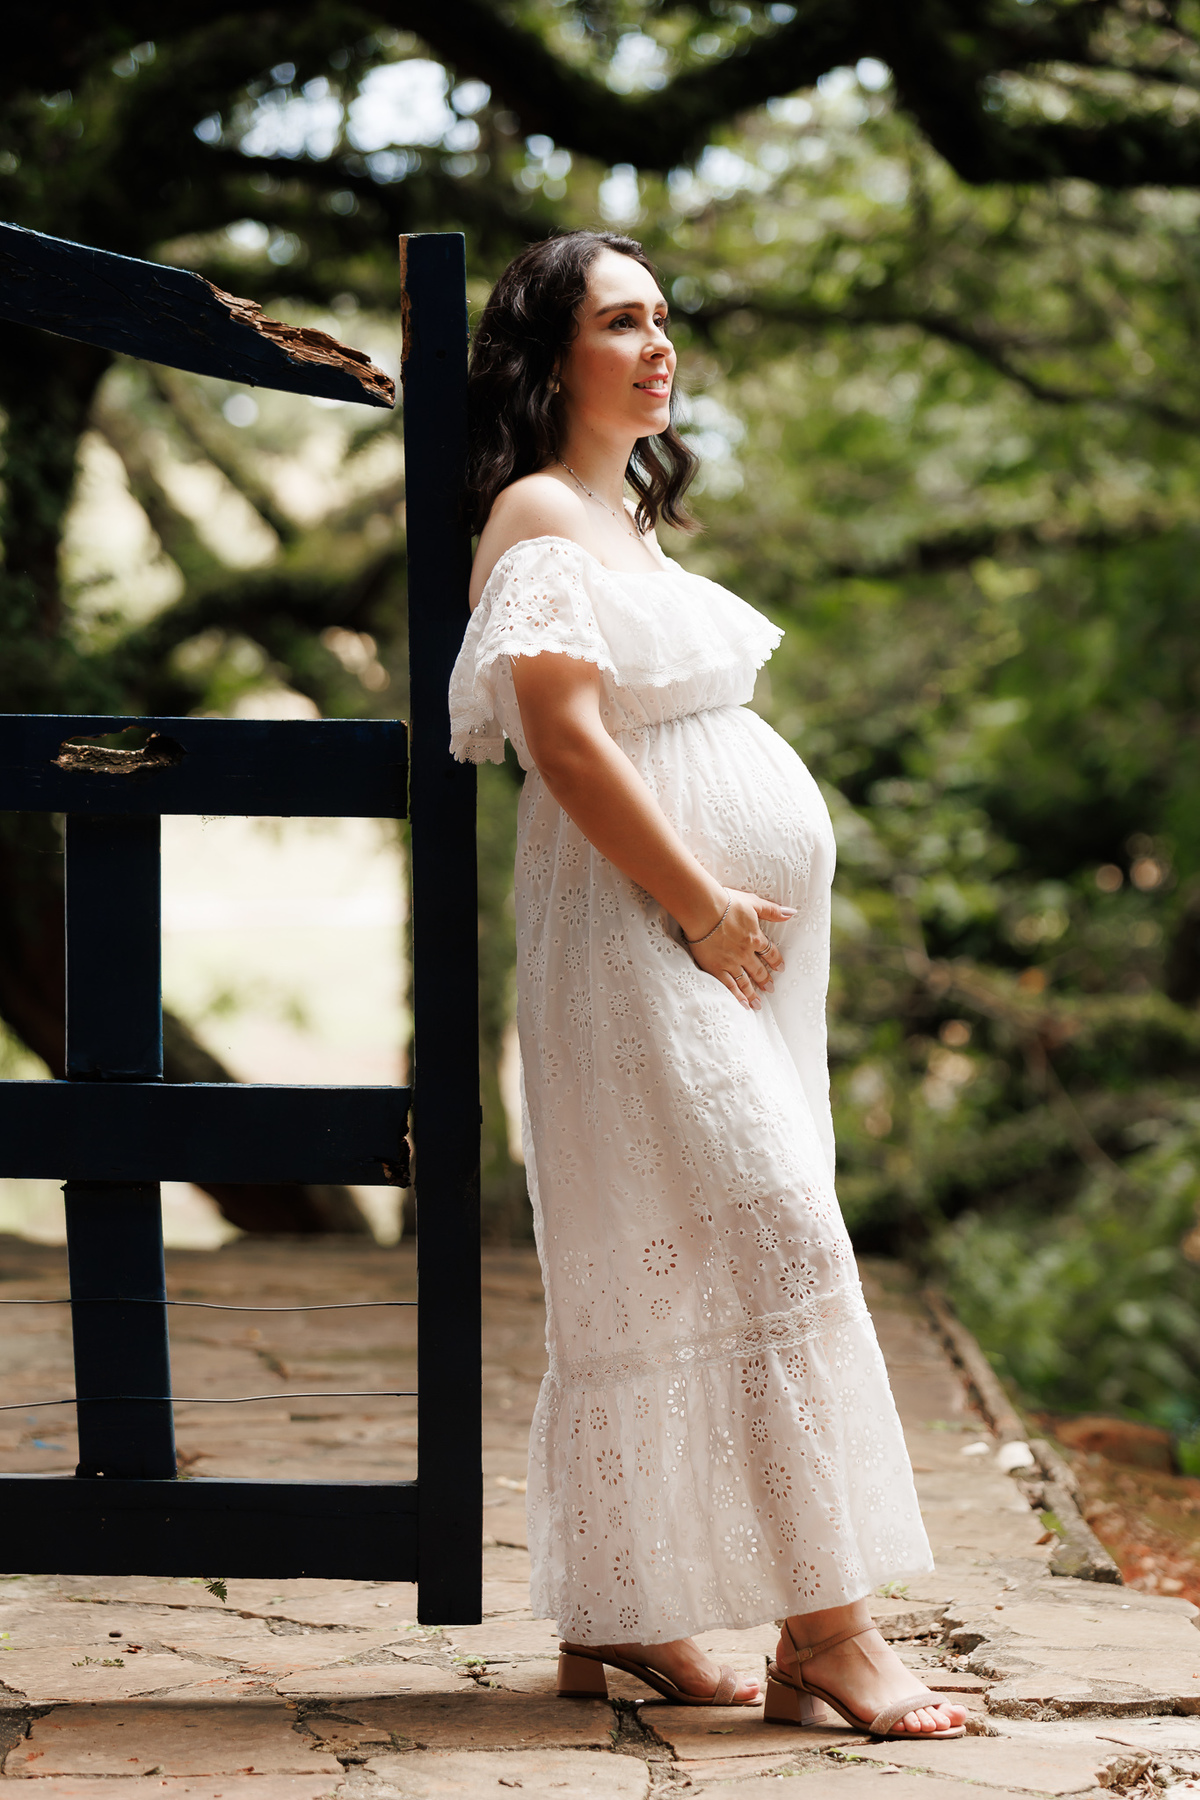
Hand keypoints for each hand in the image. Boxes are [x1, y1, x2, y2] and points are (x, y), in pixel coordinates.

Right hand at [685, 887, 795, 1008]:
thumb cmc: (727, 903)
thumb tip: (792, 913)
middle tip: (771, 989)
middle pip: (758, 970)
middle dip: (766, 980)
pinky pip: (728, 986)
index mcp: (755, 937)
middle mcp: (745, 953)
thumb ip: (772, 910)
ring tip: (758, 1004)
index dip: (776, 961)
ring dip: (753, 993)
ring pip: (745, 982)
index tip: (780, 968)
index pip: (770, 952)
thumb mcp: (754, 903)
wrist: (704, 910)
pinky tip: (742, 1005)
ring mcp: (730, 962)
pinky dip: (736, 996)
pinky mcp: (715, 967)